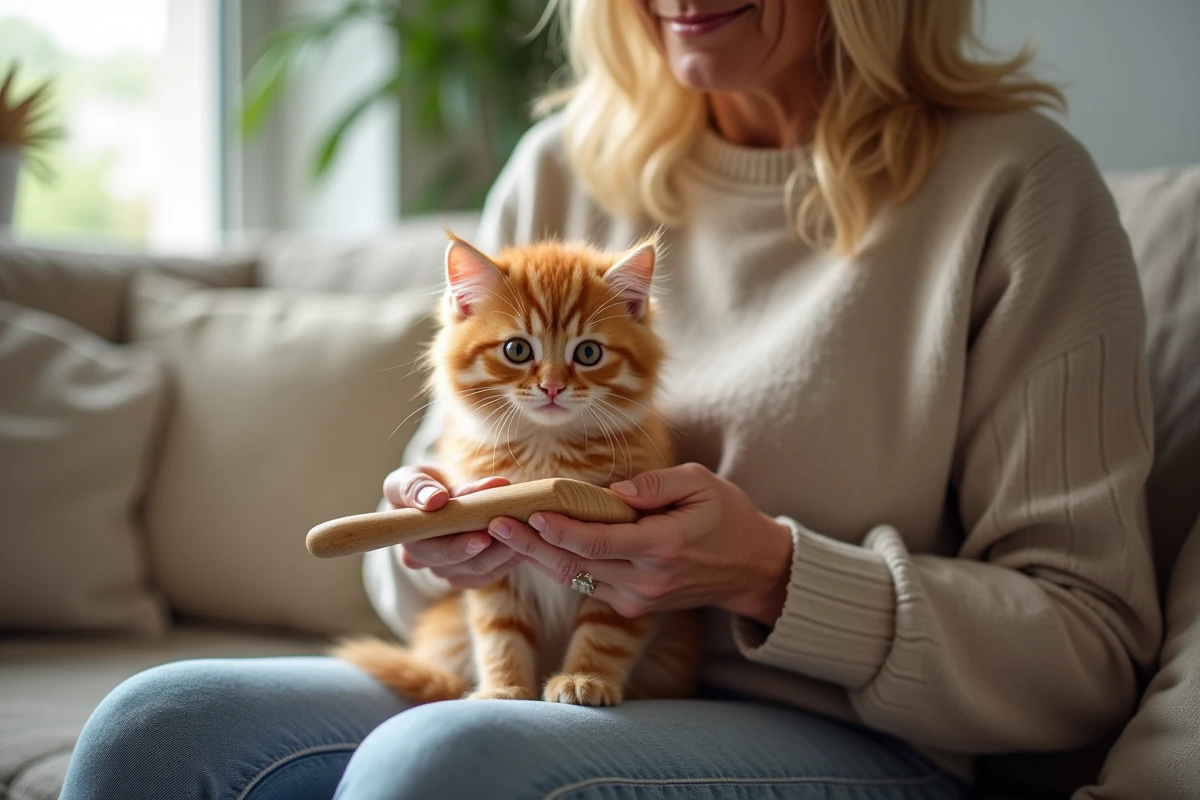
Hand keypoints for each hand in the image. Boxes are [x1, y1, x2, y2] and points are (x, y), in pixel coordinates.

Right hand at [382, 464, 521, 589]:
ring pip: (482, 568)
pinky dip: (511, 558)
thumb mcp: (409, 478)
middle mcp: (426, 563)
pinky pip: (493, 572)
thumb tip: (435, 500)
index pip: (435, 550)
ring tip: (527, 531)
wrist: (434, 495)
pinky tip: (527, 542)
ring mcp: (447, 570)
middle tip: (517, 531)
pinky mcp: (468, 573)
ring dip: (506, 551)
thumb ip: (415, 486)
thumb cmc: (419, 485)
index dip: (460, 546)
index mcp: (409, 541)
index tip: (483, 537)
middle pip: (464, 563)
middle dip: (493, 548)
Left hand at [486, 463, 793, 624]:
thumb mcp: (701, 484)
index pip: (598, 542)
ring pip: (575, 578)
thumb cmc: (727, 515)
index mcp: (663, 547)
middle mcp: (647, 579)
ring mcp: (638, 599)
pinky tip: (534, 544)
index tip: (528, 513)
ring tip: (503, 532)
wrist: (752, 569)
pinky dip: (560, 564)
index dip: (559, 529)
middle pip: (576, 563)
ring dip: (537, 556)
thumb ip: (656, 484)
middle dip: (531, 543)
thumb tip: (612, 490)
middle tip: (494, 523)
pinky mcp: (633, 607)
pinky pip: (587, 585)